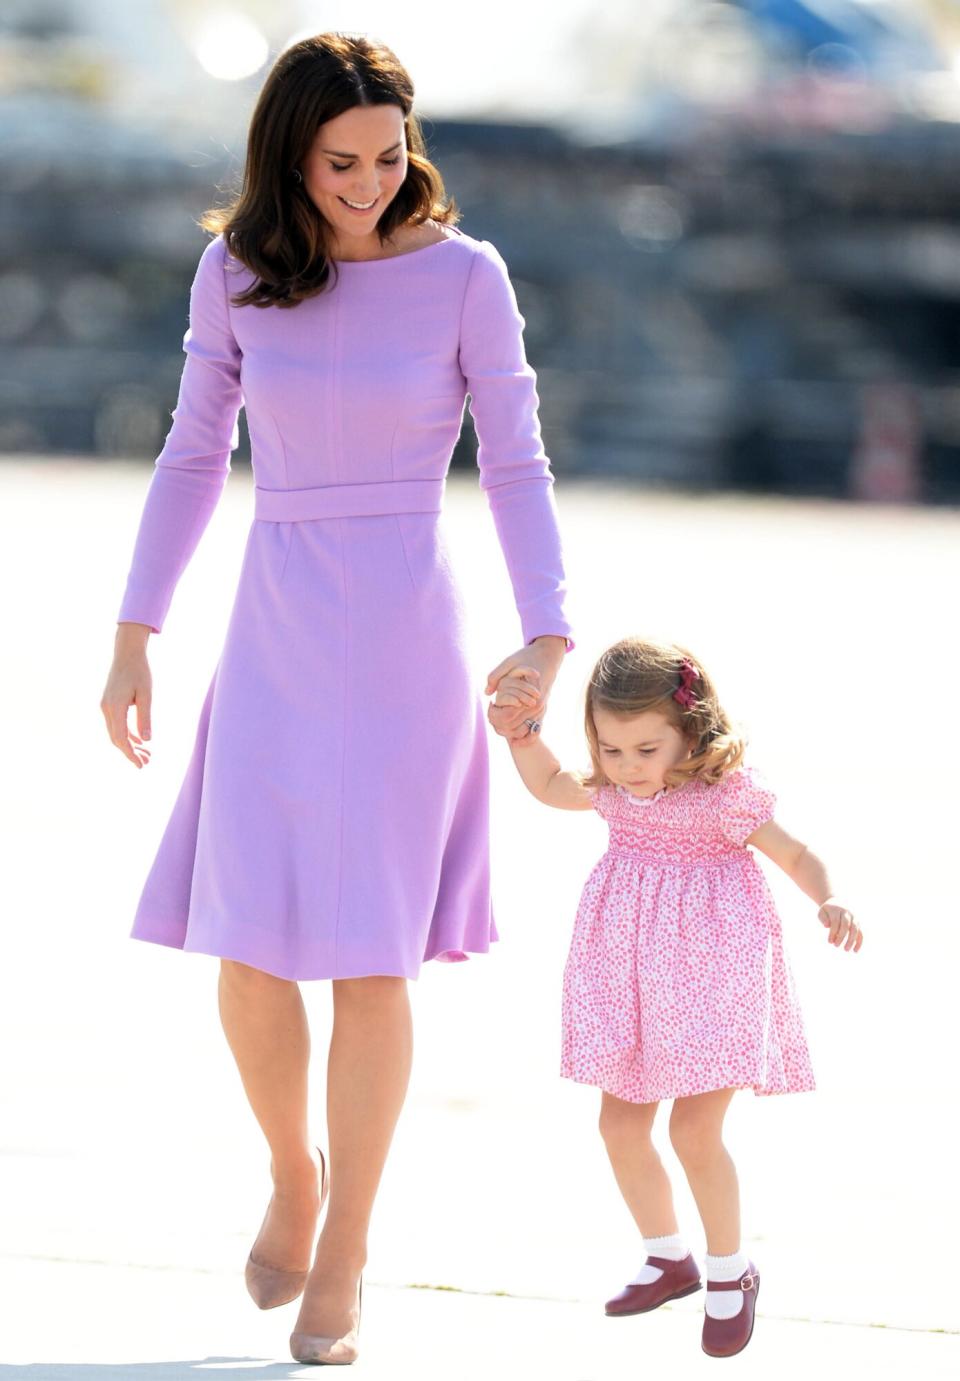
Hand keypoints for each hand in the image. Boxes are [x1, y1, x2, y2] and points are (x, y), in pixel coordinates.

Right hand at [101, 627, 152, 768]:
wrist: (127, 653)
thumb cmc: (139, 671)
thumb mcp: (146, 694)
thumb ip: (145, 717)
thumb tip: (147, 740)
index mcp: (114, 707)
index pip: (121, 738)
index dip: (130, 753)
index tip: (140, 764)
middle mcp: (106, 709)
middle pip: (116, 738)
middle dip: (130, 752)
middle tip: (147, 762)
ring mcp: (105, 706)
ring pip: (115, 733)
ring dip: (129, 745)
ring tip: (146, 754)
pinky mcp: (108, 704)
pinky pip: (116, 724)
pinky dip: (127, 734)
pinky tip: (139, 740)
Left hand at [486, 637, 564, 741]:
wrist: (549, 656)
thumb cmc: (528, 657)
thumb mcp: (509, 662)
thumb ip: (496, 676)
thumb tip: (487, 693)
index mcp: (530, 696)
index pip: (507, 717)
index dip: (495, 716)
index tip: (490, 705)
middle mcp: (538, 706)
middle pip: (514, 728)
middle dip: (500, 726)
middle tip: (491, 714)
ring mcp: (542, 709)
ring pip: (523, 731)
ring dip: (510, 732)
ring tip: (497, 721)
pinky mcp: (543, 710)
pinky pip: (534, 730)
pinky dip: (524, 736)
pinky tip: (514, 739)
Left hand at [817, 899, 861, 951]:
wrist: (837, 902)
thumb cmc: (828, 910)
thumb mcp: (822, 912)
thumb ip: (823, 918)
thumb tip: (827, 926)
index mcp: (837, 909)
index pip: (835, 922)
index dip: (832, 932)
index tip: (829, 942)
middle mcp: (847, 913)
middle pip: (846, 925)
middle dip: (841, 936)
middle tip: (836, 946)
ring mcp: (854, 917)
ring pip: (855, 929)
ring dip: (851, 940)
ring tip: (846, 949)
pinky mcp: (858, 923)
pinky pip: (861, 933)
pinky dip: (859, 942)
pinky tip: (855, 950)